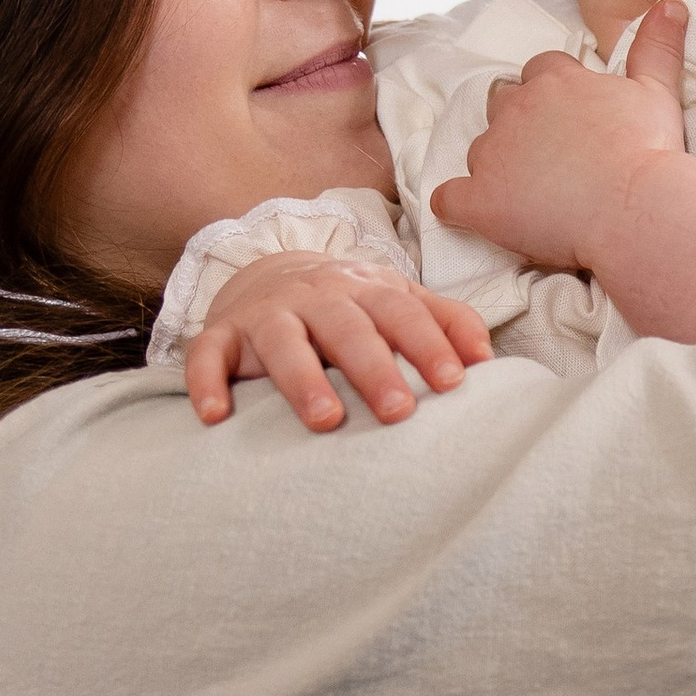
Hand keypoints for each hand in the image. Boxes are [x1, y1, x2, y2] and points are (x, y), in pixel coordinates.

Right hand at [182, 252, 491, 432]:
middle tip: (399, 411)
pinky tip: (216, 416)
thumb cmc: (348, 304)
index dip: (427, 344)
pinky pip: (208, 356)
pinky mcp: (221, 335)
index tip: (454, 381)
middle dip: (373, 368)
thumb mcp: (396, 301)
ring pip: (282, 342)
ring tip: (325, 420)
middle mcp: (316, 298)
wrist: (269, 276)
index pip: (401, 312)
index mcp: (364, 290)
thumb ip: (444, 321)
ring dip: (302, 380)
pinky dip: (208, 383)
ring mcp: (265, 315)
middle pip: (346, 328)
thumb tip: (487, 356)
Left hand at [433, 0, 693, 276]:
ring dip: (497, 164)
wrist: (637, 210)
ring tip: (530, 192)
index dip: (554, 93)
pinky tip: (477, 215)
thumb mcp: (658, 91)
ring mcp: (492, 153)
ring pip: (479, 149)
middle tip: (550, 155)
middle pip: (502, 102)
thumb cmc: (650, 152)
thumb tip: (671, 4)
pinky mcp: (479, 199)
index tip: (573, 118)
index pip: (540, 70)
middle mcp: (516, 107)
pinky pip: (449, 199)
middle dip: (519, 122)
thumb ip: (656, 46)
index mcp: (554, 79)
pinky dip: (459, 205)